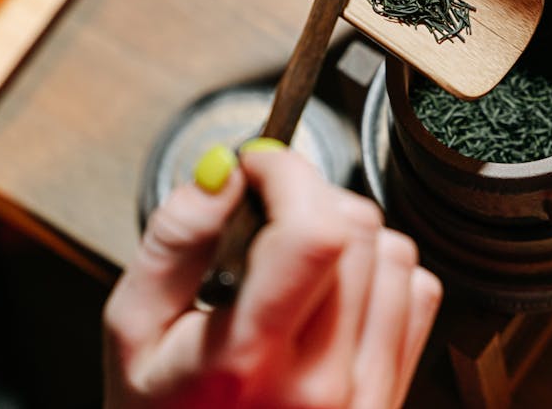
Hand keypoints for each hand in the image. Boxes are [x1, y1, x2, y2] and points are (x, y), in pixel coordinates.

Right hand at [104, 145, 442, 408]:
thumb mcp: (132, 330)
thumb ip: (175, 242)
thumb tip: (224, 170)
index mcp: (247, 361)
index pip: (313, 235)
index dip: (290, 175)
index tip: (259, 165)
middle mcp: (321, 382)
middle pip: (358, 231)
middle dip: (310, 196)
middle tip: (265, 214)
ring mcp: (367, 393)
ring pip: (396, 253)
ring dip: (347, 233)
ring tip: (294, 260)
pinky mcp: (393, 393)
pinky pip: (418, 294)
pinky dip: (380, 272)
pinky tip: (332, 293)